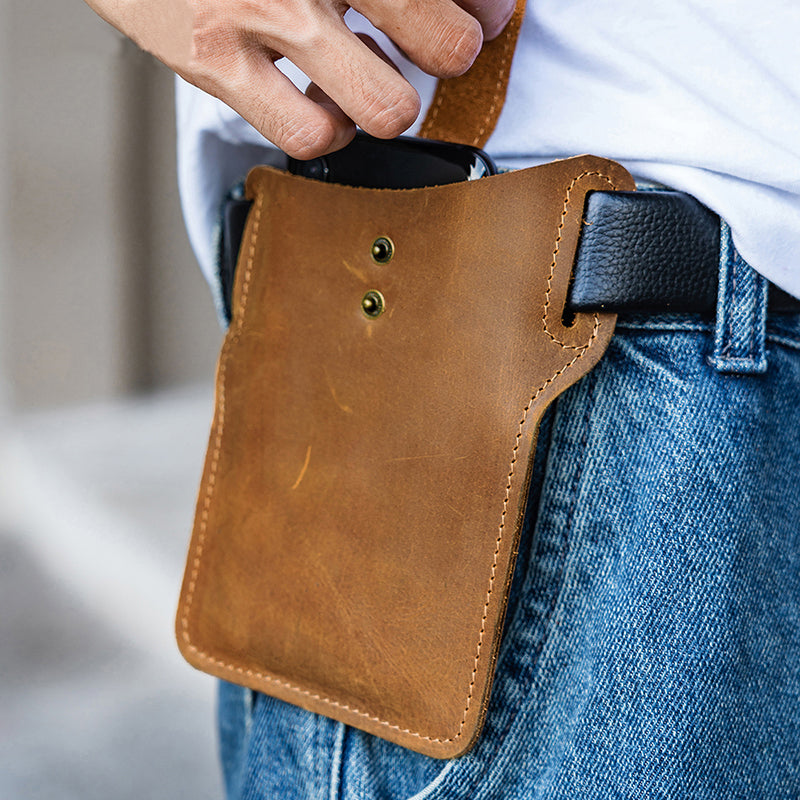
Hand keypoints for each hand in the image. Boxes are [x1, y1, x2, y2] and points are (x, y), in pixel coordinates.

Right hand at [84, 0, 515, 157]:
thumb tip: (458, 3)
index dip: (483, 8)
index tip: (482, 16)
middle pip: (444, 44)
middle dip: (453, 53)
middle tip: (440, 49)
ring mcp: (261, 13)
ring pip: (386, 107)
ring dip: (392, 102)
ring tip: (374, 81)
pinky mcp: (215, 62)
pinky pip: (310, 134)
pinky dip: (329, 131)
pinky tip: (322, 107)